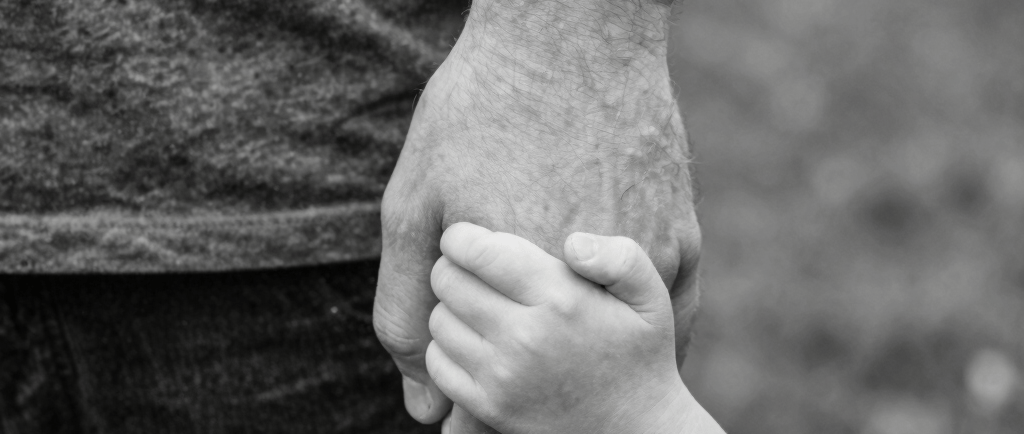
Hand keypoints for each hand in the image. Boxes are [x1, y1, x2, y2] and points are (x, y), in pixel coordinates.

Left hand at [373, 0, 700, 425]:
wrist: (570, 34)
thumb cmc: (480, 111)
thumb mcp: (414, 206)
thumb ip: (406, 310)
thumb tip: (419, 411)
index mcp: (518, 287)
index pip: (482, 380)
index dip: (467, 352)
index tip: (468, 315)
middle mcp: (587, 287)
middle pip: (538, 365)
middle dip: (509, 340)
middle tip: (505, 258)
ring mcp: (646, 261)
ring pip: (602, 343)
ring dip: (574, 335)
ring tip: (549, 269)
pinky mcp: (683, 240)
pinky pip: (666, 315)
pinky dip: (629, 323)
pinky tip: (607, 309)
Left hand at [427, 223, 690, 433]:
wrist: (632, 429)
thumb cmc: (638, 352)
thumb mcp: (649, 296)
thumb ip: (620, 257)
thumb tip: (572, 244)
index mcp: (561, 299)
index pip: (479, 252)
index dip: (460, 237)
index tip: (464, 236)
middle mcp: (525, 337)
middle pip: (448, 281)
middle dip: (452, 266)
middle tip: (469, 267)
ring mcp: (502, 376)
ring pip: (439, 319)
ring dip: (448, 305)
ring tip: (474, 303)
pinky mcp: (488, 406)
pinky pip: (437, 361)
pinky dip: (445, 345)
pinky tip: (472, 338)